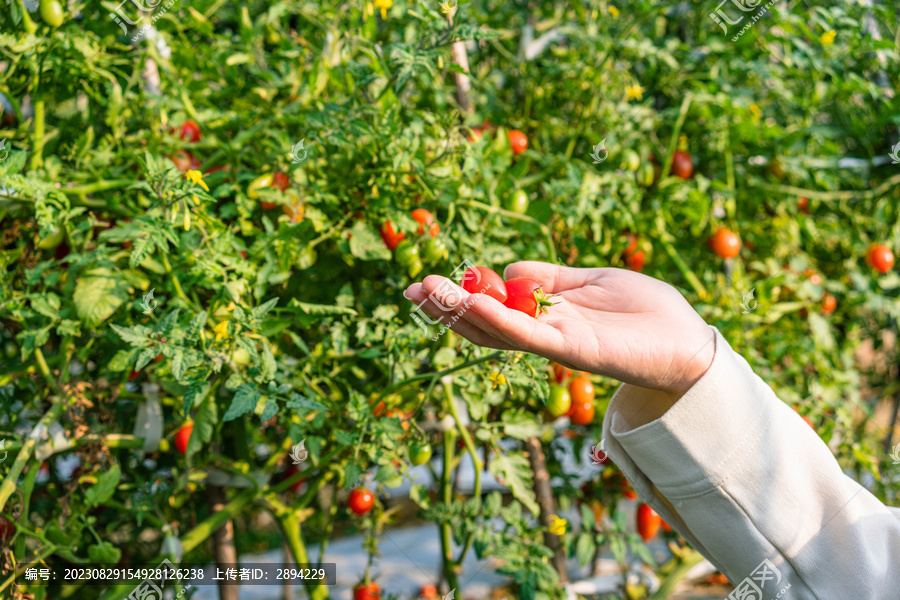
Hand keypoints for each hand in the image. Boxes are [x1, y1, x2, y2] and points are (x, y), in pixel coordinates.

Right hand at [405, 261, 714, 397]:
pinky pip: (530, 336)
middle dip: (448, 307)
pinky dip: (500, 320)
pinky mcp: (575, 349)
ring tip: (430, 292)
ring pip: (498, 331)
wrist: (689, 340)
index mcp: (545, 317)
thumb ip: (550, 279)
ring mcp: (557, 343)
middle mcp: (543, 334)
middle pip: (484, 324)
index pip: (491, 309)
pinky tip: (474, 303)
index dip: (458, 297)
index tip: (426, 282)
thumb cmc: (646, 310)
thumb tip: (507, 271)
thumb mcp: (591, 281)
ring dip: (462, 312)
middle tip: (413, 290)